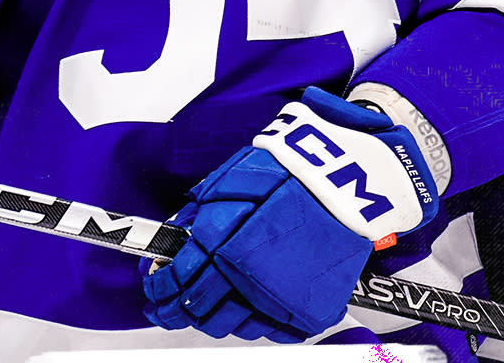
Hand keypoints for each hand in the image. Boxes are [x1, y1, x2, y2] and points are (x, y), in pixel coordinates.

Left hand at [144, 86, 439, 340]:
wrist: (349, 183)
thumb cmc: (292, 174)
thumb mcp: (233, 179)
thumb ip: (200, 213)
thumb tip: (172, 240)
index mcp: (225, 243)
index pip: (176, 280)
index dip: (158, 288)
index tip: (154, 289)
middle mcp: (249, 277)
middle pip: (197, 309)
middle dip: (175, 309)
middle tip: (168, 306)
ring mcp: (279, 298)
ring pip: (230, 325)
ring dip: (211, 317)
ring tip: (204, 307)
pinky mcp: (306, 310)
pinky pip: (268, 330)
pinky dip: (253, 322)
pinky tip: (245, 307)